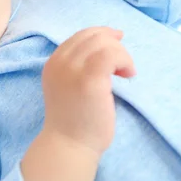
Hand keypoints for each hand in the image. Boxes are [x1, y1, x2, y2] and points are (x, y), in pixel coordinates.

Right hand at [41, 27, 135, 153]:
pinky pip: (111, 54)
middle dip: (114, 44)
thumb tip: (107, 45)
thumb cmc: (75, 121)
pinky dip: (124, 60)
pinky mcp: (89, 80)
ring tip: (125, 73)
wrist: (70, 145)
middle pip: (92, 35)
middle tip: (124, 66)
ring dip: (121, 54)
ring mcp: (72, 70)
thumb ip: (78, 67)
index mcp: (53, 63)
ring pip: (103, 42)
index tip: (118, 43)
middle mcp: (59, 62)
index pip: (80, 36)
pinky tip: (128, 75)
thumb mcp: (68, 86)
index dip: (102, 35)